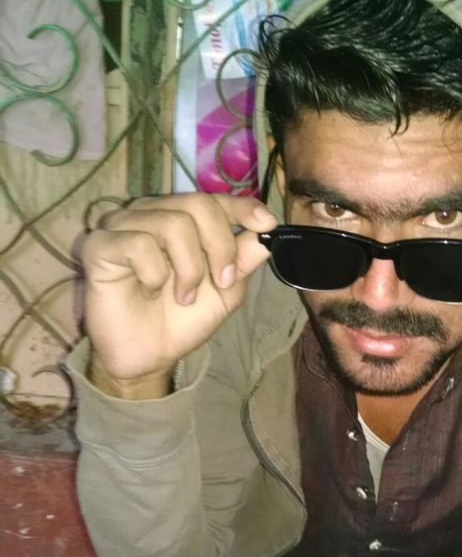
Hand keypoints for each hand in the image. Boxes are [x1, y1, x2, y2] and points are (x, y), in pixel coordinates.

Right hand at [81, 192, 276, 396]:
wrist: (148, 356)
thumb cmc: (181, 320)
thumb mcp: (223, 293)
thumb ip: (241, 262)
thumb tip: (266, 233)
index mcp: (181, 220)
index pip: (213, 200)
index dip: (241, 207)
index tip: (266, 223)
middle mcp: (151, 214)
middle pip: (197, 204)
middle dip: (220, 246)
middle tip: (221, 282)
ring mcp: (122, 226)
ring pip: (173, 224)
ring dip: (189, 269)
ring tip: (183, 297)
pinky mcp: (100, 245)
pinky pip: (139, 244)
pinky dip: (154, 275)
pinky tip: (148, 292)